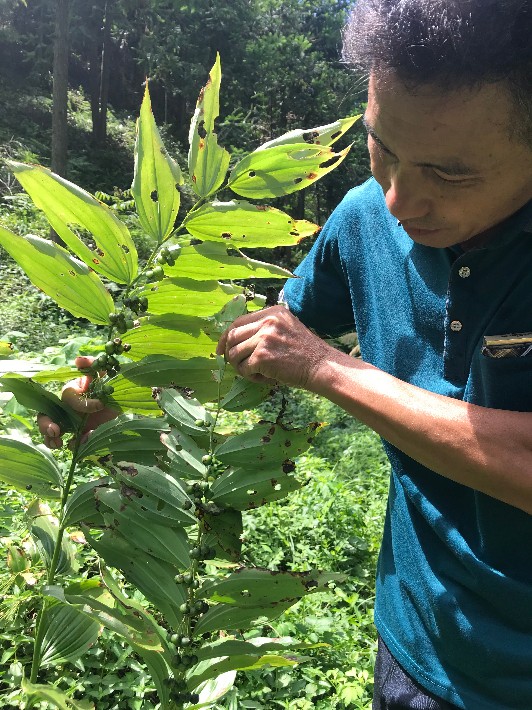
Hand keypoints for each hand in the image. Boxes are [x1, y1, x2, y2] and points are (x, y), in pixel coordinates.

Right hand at [37, 356, 116, 448]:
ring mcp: (74, 423)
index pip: (67, 396)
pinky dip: (72, 445)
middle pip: (47, 414)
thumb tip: (78, 360)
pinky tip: (77, 445)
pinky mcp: (82, 435)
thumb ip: (94, 366)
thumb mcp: (108, 375)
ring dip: (50, 438)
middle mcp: (69, 407)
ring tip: (57, 443)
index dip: (79, 402)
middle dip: (46, 423)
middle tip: (55, 431)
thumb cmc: (116, 389)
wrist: (129, 406)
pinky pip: (71, 442)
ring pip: (51, 431)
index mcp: (75, 392)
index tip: (99, 406)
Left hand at [216, 305, 332, 388]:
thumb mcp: (286, 329)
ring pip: (234, 354)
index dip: (226, 336)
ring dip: (241, 367)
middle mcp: (267, 322)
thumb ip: (265, 328)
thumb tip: (234, 340)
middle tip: (235, 365)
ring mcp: (263, 338)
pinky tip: (265, 378)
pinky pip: (244, 369)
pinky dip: (251, 377)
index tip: (221, 349)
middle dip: (229, 353)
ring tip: (257, 372)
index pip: (238, 321)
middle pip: (232, 336)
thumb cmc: (305, 353)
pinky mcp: (262, 356)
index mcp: (272, 312)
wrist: (321, 366)